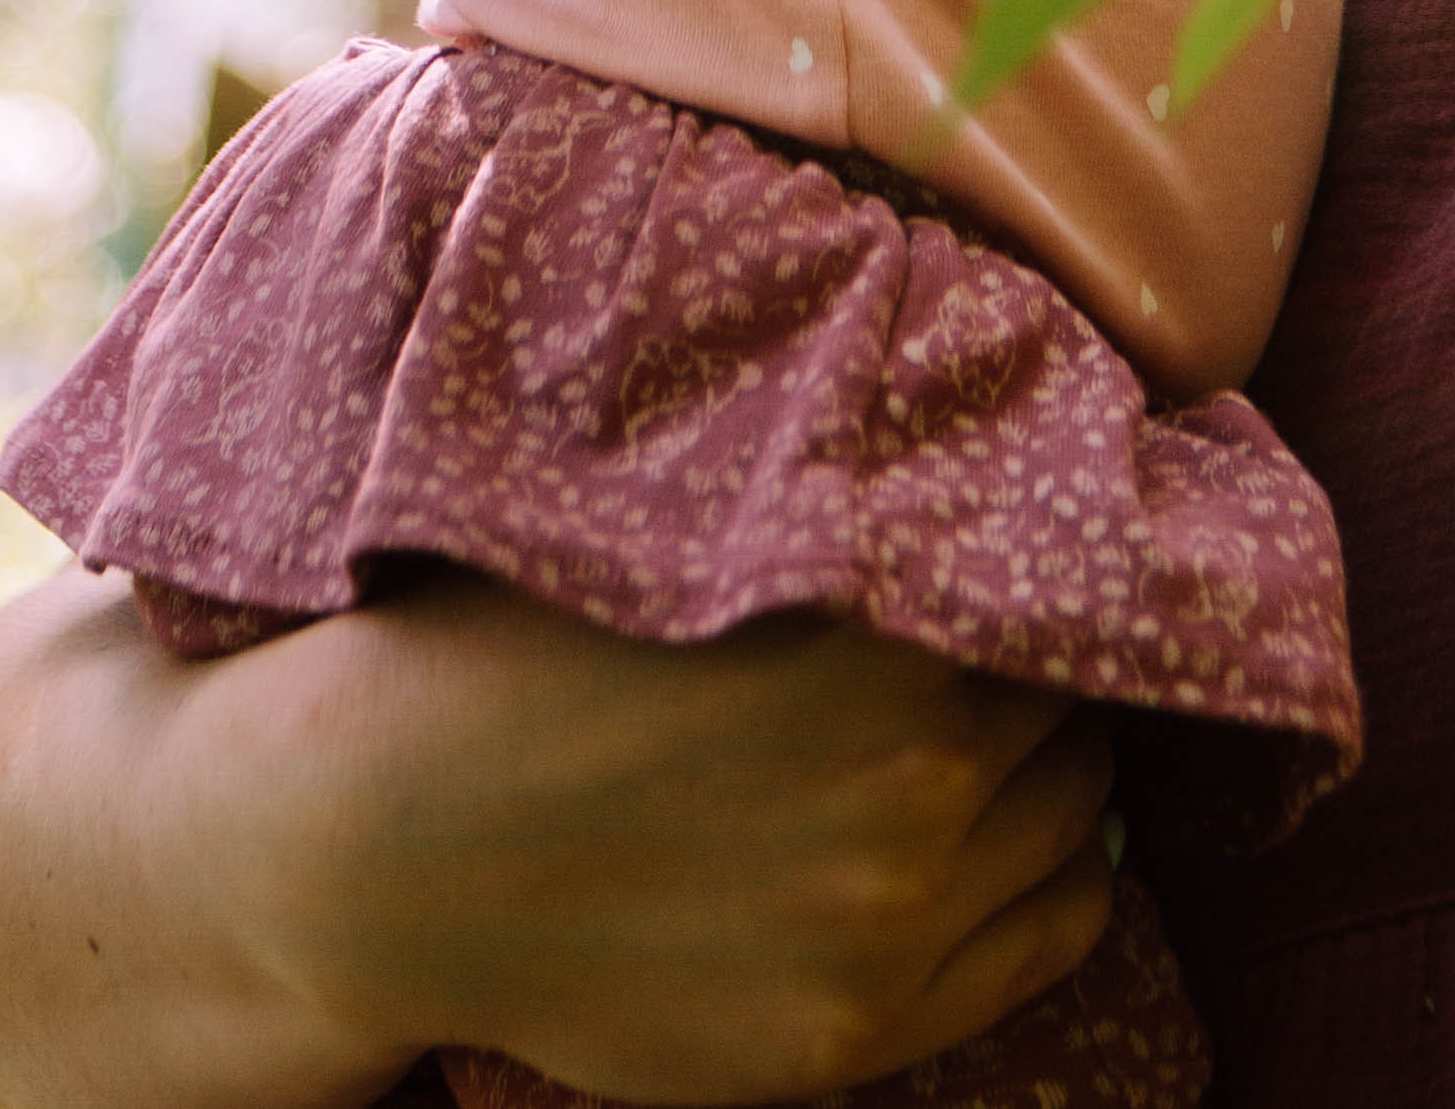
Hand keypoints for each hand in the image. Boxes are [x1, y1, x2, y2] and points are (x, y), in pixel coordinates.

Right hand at [0, 567, 1114, 1108]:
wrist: (379, 849)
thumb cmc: (501, 653)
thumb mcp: (658, 538)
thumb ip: (813, 508)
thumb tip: (943, 421)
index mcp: (865, 638)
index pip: (1041, 577)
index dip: (1024, 542)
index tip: (1007, 513)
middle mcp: (912, 784)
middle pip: (1069, 703)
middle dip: (1040, 654)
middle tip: (995, 615)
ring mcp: (887, 927)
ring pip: (1075, 819)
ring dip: (1048, 761)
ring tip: (990, 715)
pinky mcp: (855, 1034)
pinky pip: (1049, 939)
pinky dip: (1049, 875)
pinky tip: (1000, 827)